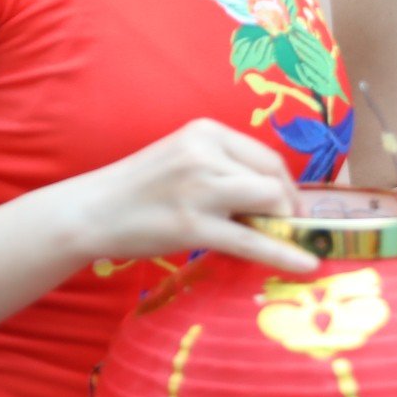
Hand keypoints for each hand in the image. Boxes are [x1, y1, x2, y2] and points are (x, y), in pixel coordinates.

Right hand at [64, 119, 317, 275]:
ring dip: (281, 224)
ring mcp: (199, 189)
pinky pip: (253, 241)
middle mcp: (204, 153)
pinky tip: (305, 263)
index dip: (285, 185)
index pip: (266, 156)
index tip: (288, 206)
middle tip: (287, 227)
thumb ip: (220, 166)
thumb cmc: (137, 189)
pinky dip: (284, 254)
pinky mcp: (194, 226)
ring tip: (275, 239)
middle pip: (273, 177)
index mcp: (204, 132)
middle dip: (288, 206)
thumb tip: (270, 195)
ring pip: (269, 202)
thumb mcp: (180, 159)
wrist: (91, 211)